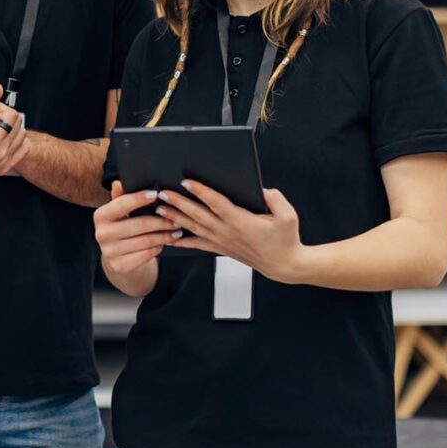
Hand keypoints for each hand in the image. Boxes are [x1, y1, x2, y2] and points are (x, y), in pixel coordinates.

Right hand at [94, 180, 180, 275]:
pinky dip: (158, 248)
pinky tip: (165, 243)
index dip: (140, 198)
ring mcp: (109, 251)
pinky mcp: (119, 265)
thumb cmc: (122, 228)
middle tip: (176, 218)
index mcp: (100, 216)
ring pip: (145, 241)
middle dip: (161, 221)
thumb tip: (118, 182)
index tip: (156, 194)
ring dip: (164, 235)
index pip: (122, 204)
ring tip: (176, 231)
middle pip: (139, 224)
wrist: (117, 257)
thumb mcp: (120, 212)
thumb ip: (121, 198)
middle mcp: (101, 233)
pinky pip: (146, 255)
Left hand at [153, 180, 309, 283]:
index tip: (186, 182)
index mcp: (241, 221)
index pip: (216, 203)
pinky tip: (170, 238)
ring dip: (175, 218)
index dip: (201, 191)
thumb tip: (262, 189)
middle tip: (162, 193)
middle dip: (178, 203)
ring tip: (159, 210)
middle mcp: (227, 232)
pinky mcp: (221, 249)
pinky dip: (183, 241)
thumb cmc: (285, 239)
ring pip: (194, 228)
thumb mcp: (288, 215)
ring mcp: (222, 242)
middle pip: (198, 215)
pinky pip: (198, 245)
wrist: (283, 265)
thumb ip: (275, 198)